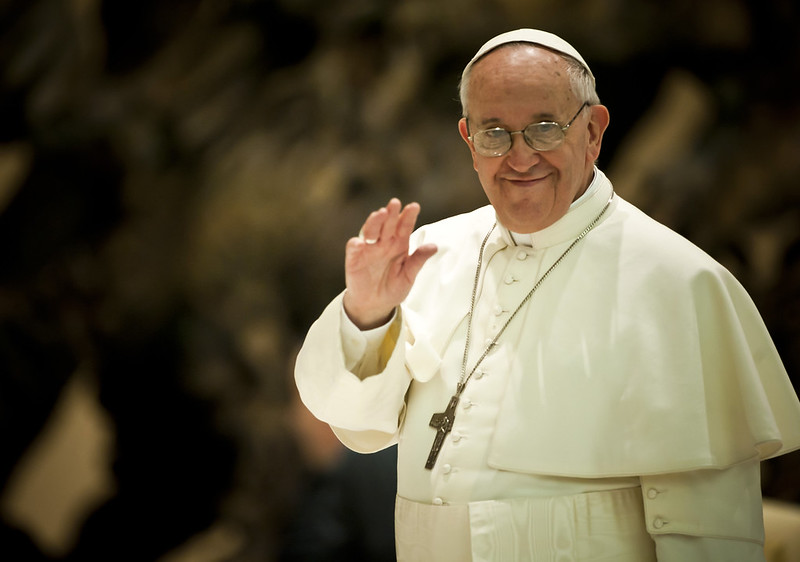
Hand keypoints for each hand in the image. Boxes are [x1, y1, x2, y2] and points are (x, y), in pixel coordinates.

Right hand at [343, 198, 436, 329]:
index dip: (408, 216)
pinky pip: (353, 248)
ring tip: (380, 214)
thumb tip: (434, 246)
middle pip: (387, 224)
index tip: (414, 207)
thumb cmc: (393, 288)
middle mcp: (383, 243)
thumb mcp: (408, 276)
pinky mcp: (354, 259)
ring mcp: (368, 249)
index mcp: (398, 244)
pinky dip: (356, 244)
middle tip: (395, 203)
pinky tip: (360, 242)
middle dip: (391, 213)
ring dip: (374, 222)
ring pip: (370, 231)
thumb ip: (418, 261)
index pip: (404, 227)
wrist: (375, 305)